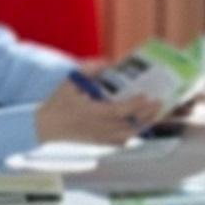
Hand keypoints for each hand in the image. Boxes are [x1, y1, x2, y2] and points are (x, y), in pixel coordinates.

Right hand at [36, 82, 163, 146]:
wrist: (44, 127)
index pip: (118, 111)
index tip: (145, 95)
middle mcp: (97, 128)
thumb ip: (88, 70)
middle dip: (146, 115)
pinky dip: (132, 135)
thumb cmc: (57, 103)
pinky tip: (140, 126)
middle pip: (128, 125)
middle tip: (159, 102)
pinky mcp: (98, 143)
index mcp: (91, 113)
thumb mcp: (69, 82)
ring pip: (127, 135)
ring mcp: (99, 138)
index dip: (134, 105)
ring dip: (143, 125)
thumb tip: (107, 61)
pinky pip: (120, 142)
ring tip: (154, 113)